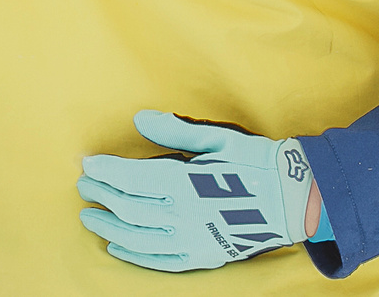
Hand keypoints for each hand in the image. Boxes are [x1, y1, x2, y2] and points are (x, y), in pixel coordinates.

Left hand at [77, 110, 316, 269]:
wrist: (294, 199)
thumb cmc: (256, 162)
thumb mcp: (218, 139)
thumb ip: (175, 132)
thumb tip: (140, 118)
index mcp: (183, 183)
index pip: (130, 179)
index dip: (104, 171)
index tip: (87, 164)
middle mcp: (181, 216)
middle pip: (128, 208)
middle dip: (102, 195)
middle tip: (84, 186)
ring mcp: (190, 241)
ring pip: (136, 237)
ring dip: (109, 226)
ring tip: (90, 216)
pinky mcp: (201, 257)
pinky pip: (159, 261)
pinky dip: (134, 255)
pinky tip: (117, 246)